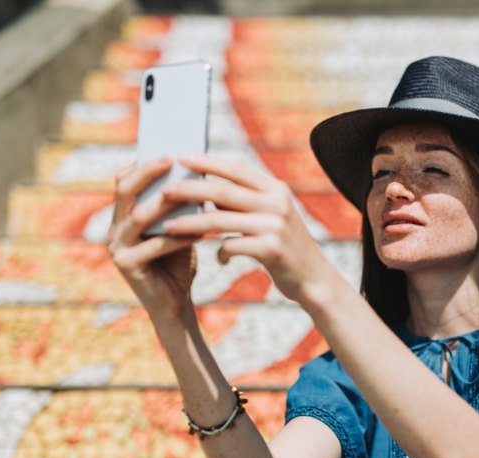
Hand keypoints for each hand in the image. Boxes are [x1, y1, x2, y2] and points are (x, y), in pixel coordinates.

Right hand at [107, 157, 201, 319]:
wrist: (175, 304)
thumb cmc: (178, 263)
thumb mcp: (179, 228)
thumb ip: (179, 206)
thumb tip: (198, 171)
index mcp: (122, 216)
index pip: (124, 180)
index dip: (142, 162)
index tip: (167, 146)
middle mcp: (113, 229)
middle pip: (125, 190)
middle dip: (148, 171)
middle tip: (171, 158)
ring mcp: (116, 248)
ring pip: (138, 216)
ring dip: (166, 202)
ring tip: (191, 191)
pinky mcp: (127, 266)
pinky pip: (154, 245)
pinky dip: (179, 237)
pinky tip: (201, 230)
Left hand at [159, 154, 335, 304]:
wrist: (314, 278)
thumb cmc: (286, 248)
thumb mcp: (271, 217)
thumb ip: (246, 202)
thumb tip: (206, 190)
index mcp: (275, 189)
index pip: (235, 169)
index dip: (207, 163)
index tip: (181, 158)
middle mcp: (276, 203)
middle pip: (223, 192)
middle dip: (189, 190)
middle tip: (163, 191)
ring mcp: (274, 225)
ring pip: (220, 220)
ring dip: (191, 223)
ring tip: (168, 226)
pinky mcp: (271, 249)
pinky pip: (232, 246)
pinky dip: (220, 253)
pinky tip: (218, 260)